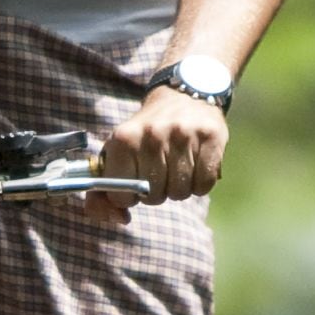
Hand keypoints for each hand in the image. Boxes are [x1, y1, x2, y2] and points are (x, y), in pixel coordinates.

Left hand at [95, 85, 227, 205]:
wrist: (184, 96)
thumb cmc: (146, 133)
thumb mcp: (118, 152)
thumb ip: (103, 190)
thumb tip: (117, 217)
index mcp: (124, 139)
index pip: (121, 196)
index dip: (129, 197)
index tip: (136, 183)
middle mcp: (152, 135)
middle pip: (153, 197)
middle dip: (156, 192)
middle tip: (160, 172)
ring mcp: (183, 135)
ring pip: (179, 193)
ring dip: (179, 189)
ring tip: (178, 168)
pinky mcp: (211, 137)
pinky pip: (204, 185)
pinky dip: (200, 184)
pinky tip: (195, 166)